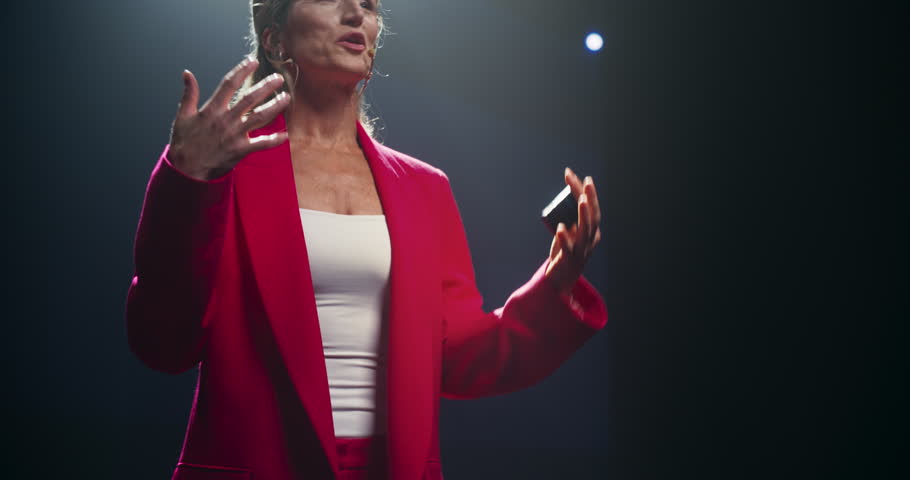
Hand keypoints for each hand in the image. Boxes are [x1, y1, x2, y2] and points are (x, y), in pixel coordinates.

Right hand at [168, 57, 290, 180]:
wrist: (187, 167)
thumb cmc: (184, 141)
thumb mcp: (182, 115)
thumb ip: (188, 93)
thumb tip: (187, 73)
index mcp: (211, 108)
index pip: (229, 84)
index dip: (241, 70)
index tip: (252, 61)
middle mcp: (226, 119)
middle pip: (250, 98)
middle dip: (265, 86)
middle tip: (279, 77)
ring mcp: (235, 134)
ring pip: (259, 117)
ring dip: (275, 107)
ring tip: (286, 97)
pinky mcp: (240, 149)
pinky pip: (261, 144)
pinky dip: (274, 140)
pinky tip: (285, 135)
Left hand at [545, 167, 601, 294]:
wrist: (560, 281)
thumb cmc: (564, 254)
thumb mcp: (569, 234)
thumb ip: (569, 219)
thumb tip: (565, 201)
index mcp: (593, 232)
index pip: (592, 208)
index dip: (586, 192)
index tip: (576, 175)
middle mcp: (591, 240)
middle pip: (592, 216)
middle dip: (589, 197)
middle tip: (585, 181)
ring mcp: (582, 250)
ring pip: (586, 230)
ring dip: (583, 214)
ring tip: (580, 199)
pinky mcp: (570, 260)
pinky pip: (568, 248)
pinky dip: (564, 238)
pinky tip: (559, 228)